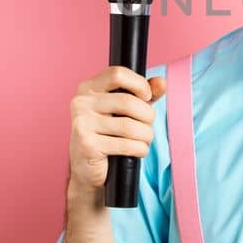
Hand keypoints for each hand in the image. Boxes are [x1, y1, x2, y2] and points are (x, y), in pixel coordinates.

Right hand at [67, 66, 166, 193]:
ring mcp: (81, 124)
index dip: (139, 84)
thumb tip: (162, 83)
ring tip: (143, 140)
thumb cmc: (109, 134)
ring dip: (146, 135)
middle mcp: (80, 103)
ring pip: (130, 126)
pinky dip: (140, 149)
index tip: (147, 97)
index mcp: (88, 88)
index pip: (118, 74)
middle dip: (147, 116)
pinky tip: (136, 151)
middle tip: (147, 125)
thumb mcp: (126, 109)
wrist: (88, 168)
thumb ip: (145, 94)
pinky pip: (126, 145)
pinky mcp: (87, 145)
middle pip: (128, 102)